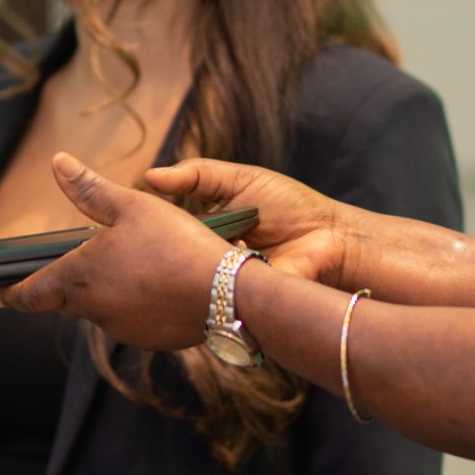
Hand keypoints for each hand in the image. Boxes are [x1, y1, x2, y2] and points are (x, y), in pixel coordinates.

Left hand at [0, 153, 233, 351]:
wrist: (227, 293)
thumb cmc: (176, 244)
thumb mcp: (131, 206)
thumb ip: (89, 189)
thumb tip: (58, 163)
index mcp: (79, 278)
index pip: (29, 295)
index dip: (12, 293)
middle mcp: (94, 310)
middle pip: (65, 301)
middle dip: (64, 286)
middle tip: (74, 265)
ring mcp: (122, 329)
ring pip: (100, 311)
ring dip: (105, 293)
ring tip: (131, 266)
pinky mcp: (149, 339)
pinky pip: (131, 320)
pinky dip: (134, 305)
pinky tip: (157, 285)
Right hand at [145, 158, 351, 286]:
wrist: (330, 236)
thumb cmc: (289, 205)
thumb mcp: (240, 180)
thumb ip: (197, 174)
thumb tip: (149, 176)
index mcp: (202, 228)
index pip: (165, 227)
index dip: (154, 220)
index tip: (144, 211)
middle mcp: (205, 257)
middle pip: (174, 251)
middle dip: (178, 238)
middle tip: (190, 223)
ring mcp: (219, 281)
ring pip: (192, 271)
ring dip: (210, 250)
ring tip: (238, 234)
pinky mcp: (235, 300)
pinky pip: (217, 290)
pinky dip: (231, 268)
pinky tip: (249, 249)